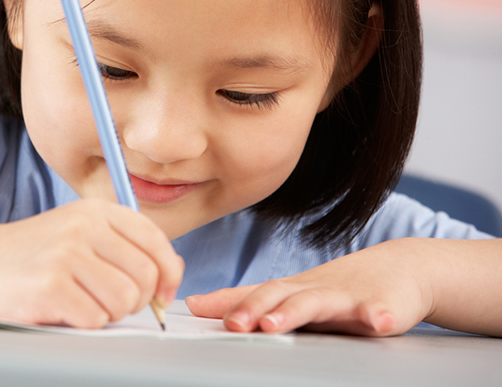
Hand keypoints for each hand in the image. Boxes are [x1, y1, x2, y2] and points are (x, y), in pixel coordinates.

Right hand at [0, 199, 183, 328]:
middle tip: (114, 303)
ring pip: (124, 300)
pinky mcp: (50, 286)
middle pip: (144, 275)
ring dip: (110, 312)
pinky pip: (95, 319)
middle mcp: (83, 227)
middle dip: (137, 300)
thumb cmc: (36, 254)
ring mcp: (65, 255)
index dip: (167, 273)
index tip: (161, 292)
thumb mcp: (82, 234)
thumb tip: (171, 271)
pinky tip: (65, 310)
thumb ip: (125, 246)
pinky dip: (85, 323)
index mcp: (96, 210)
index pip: (154, 240)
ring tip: (86, 304)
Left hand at [186, 238, 432, 336]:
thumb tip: (194, 304)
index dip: (225, 301)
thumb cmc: (338, 288)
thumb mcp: (292, 295)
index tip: (193, 306)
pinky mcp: (382, 305)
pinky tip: (377, 322)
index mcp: (291, 291)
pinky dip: (377, 315)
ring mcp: (347, 296)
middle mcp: (313, 290)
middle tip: (231, 323)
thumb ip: (247, 301)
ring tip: (272, 324)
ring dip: (294, 312)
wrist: (401, 268)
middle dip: (252, 308)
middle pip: (278, 295)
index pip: (253, 293)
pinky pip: (380, 311)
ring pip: (318, 303)